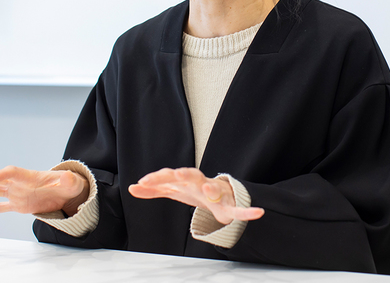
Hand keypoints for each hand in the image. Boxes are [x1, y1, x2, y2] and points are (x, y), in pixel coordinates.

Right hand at [0, 166, 88, 215]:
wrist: (68, 192)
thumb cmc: (69, 185)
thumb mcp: (71, 183)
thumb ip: (67, 180)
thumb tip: (67, 177)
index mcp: (29, 176)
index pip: (12, 172)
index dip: (2, 174)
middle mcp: (18, 183)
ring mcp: (16, 193)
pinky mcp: (18, 204)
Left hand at [128, 167, 263, 224]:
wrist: (221, 195)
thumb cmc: (195, 190)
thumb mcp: (174, 190)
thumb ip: (154, 190)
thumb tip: (132, 188)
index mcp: (186, 180)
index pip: (170, 176)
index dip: (157, 178)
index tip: (143, 181)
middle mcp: (202, 182)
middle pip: (192, 176)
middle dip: (185, 175)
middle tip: (177, 175)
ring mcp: (217, 193)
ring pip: (215, 189)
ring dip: (213, 189)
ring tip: (210, 191)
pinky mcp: (230, 206)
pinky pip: (240, 210)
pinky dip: (249, 212)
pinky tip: (257, 213)